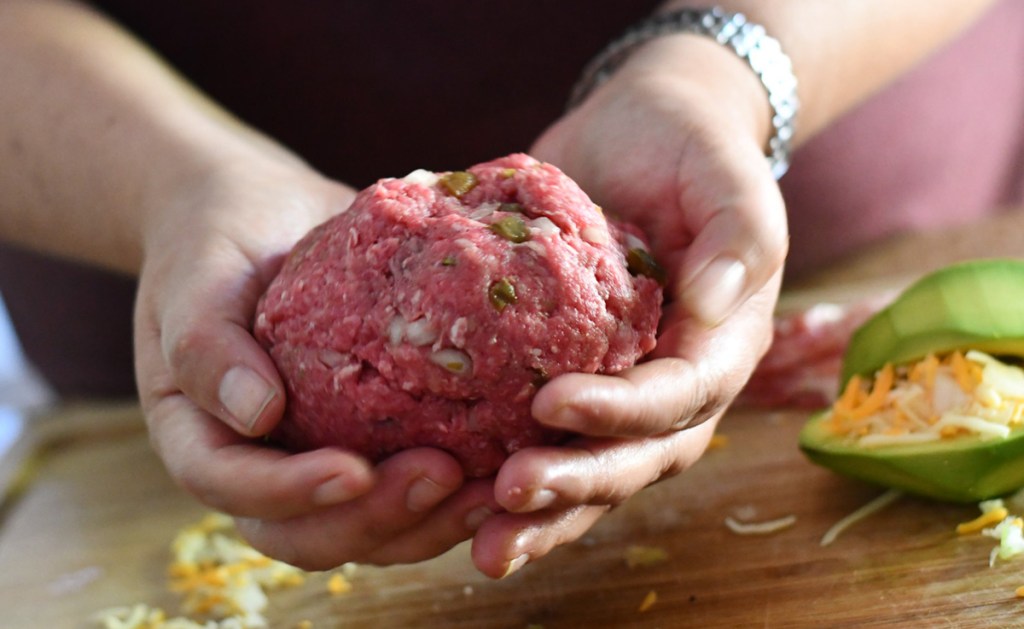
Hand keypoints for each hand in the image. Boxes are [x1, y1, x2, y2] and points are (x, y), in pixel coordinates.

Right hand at [133, 152, 499, 569]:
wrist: (262, 215)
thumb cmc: (216, 240)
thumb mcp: (196, 275)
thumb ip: (206, 341)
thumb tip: (256, 415)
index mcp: (201, 436)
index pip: (232, 486)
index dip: (291, 494)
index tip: (355, 471)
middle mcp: (261, 465)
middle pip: (309, 531)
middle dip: (377, 518)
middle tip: (444, 476)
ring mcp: (317, 458)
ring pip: (368, 526)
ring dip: (429, 522)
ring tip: (492, 491)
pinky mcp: (370, 440)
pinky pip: (407, 483)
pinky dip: (454, 490)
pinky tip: (507, 466)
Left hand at [468, 35, 787, 577]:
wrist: (642, 132)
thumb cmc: (690, 147)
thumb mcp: (728, 175)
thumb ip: (738, 234)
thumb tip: (712, 302)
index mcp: (720, 345)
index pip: (679, 397)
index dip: (622, 412)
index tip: (553, 404)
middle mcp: (675, 383)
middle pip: (635, 457)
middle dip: (576, 484)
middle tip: (509, 498)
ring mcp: (621, 388)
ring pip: (592, 469)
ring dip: (545, 512)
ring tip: (486, 546)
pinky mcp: (568, 377)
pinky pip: (546, 439)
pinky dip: (505, 473)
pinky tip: (458, 502)